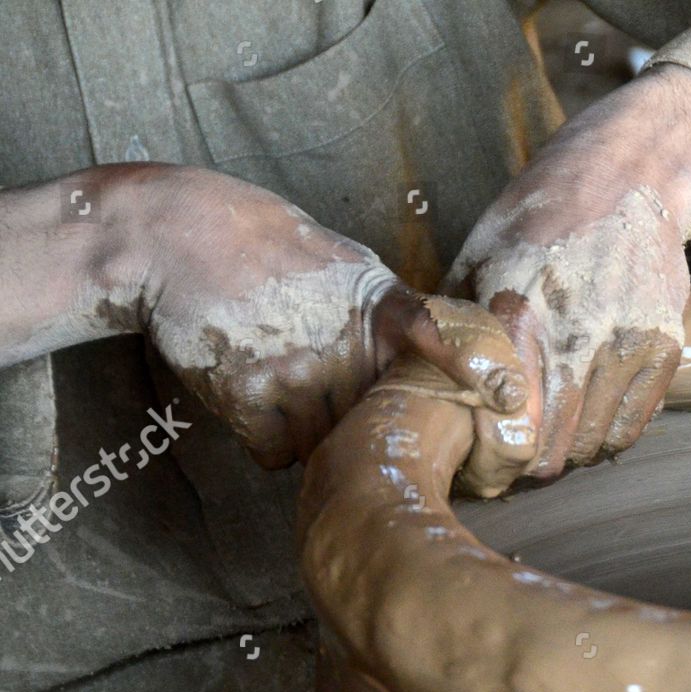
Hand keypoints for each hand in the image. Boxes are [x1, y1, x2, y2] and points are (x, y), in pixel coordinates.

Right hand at [120, 165, 531, 476]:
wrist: (181, 237)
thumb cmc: (273, 250)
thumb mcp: (352, 267)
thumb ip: (395, 318)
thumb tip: (440, 366)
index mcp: (378, 306)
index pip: (437, 341)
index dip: (475, 371)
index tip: (509, 397)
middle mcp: (346, 343)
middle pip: (377, 421)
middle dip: (361, 419)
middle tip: (324, 380)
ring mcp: (299, 373)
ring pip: (326, 445)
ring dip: (310, 429)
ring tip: (283, 375)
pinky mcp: (250, 398)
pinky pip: (276, 454)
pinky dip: (265, 438)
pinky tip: (252, 389)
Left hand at [444, 64, 690, 477]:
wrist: (626, 177)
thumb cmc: (541, 216)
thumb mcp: (479, 255)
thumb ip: (454, 322)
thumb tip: (421, 384)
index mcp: (518, 310)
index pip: (507, 420)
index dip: (494, 454)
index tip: (484, 463)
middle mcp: (576, 331)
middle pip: (552, 444)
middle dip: (529, 466)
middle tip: (516, 466)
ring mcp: (626, 341)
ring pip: (592, 442)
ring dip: (569, 452)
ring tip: (552, 442)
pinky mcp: (663, 345)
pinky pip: (632, 425)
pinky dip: (607, 437)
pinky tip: (588, 424)